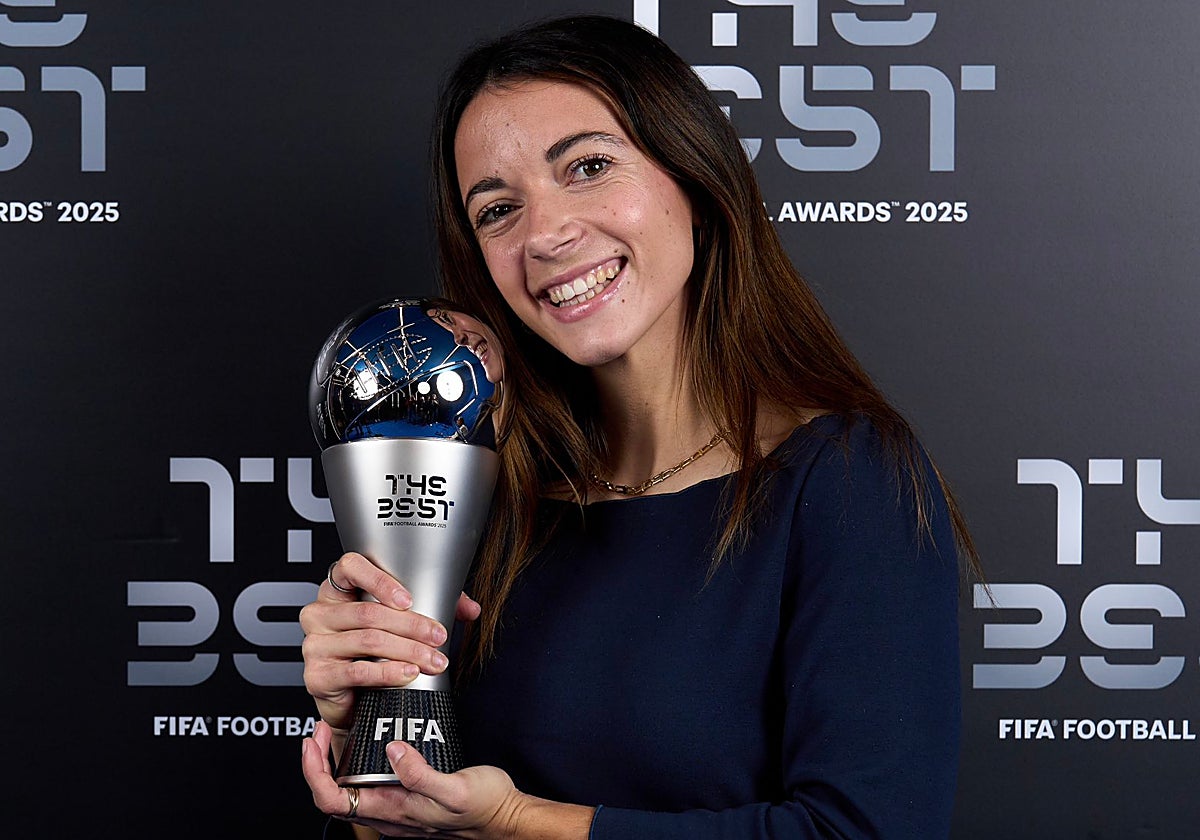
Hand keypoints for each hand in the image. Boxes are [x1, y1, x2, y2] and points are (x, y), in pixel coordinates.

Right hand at [300, 552, 482, 730]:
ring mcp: (315, 645)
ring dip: (408, 650)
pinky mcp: (317, 676)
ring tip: (433, 659)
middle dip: (412, 625)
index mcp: (337, 591)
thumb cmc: (372, 654)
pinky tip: (408, 672)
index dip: (380, 580)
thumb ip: (434, 606)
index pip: (350, 567)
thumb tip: (470, 608)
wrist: (352, 701)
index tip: (409, 599)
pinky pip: (357, 671)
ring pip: (368, 640)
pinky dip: (388, 672)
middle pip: (369, 611)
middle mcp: (320, 613)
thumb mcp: (400, 624)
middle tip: (438, 636)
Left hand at [302, 721, 523, 838]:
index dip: (315, 771)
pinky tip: (375, 739)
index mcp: (392, 811)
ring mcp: (398, 806)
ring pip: (351, 789)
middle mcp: (389, 812)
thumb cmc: (484, 808)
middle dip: (319, 762)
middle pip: (334, 795)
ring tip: (341, 730)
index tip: (314, 741)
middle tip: (320, 730)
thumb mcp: (455, 789)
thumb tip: (392, 750)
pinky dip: (362, 761)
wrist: (505, 818)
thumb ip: (420, 774)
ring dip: (337, 761)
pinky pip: (374, 782)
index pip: (332, 800)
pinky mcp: (409, 795)